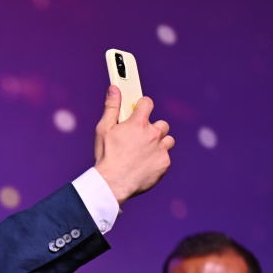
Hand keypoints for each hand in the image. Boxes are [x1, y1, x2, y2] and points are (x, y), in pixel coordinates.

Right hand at [93, 85, 174, 204]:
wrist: (113, 183)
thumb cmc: (106, 156)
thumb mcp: (103, 129)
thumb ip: (111, 107)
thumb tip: (114, 88)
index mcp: (138, 123)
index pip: (147, 103)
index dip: (143, 106)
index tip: (139, 111)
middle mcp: (153, 133)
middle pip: (161, 124)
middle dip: (152, 129)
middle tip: (140, 139)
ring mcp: (160, 149)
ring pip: (168, 140)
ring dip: (160, 144)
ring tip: (145, 152)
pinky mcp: (164, 163)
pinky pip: (166, 157)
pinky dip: (158, 160)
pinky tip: (145, 165)